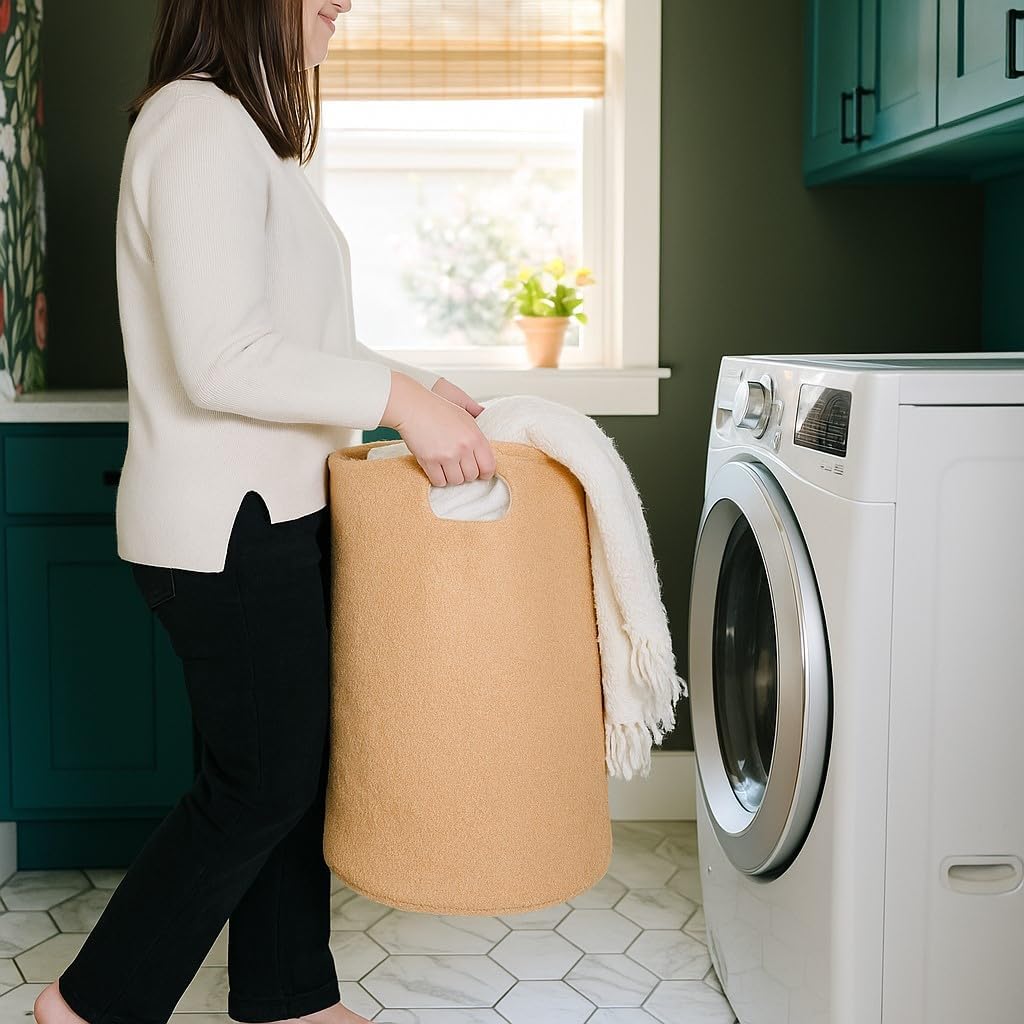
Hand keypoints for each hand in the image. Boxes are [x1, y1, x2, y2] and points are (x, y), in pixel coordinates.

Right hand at [380, 372, 495, 487]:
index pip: (489, 466)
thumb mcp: (465, 414)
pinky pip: (439, 481)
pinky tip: (437, 469)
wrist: (414, 408)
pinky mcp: (430, 461)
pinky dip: (438, 479)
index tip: (481, 473)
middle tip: (459, 466)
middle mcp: (463, 448)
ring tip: (447, 467)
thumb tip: (487, 441)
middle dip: (466, 473)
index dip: (485, 473)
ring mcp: (447, 456)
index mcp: (475, 437)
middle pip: (472, 476)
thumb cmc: (437, 409)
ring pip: (456, 481)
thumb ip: (477, 432)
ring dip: (452, 477)